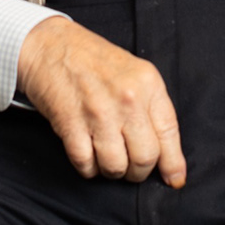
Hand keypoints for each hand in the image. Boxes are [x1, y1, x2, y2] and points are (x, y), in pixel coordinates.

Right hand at [17, 17, 186, 187]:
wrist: (50, 45)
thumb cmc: (93, 60)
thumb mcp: (134, 72)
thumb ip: (151, 107)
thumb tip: (166, 154)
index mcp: (148, 83)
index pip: (169, 133)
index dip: (173, 163)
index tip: (174, 180)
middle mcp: (127, 98)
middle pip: (145, 158)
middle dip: (138, 171)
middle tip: (130, 166)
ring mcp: (98, 112)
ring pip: (116, 167)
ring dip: (111, 171)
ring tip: (106, 158)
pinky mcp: (70, 123)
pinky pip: (86, 164)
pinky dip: (87, 168)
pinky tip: (87, 154)